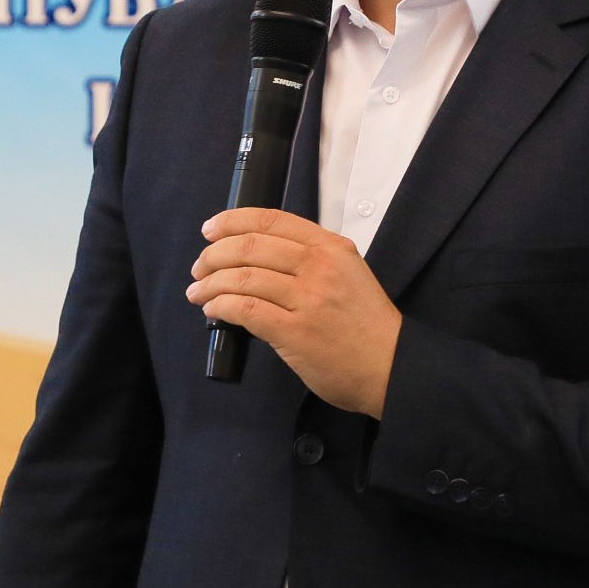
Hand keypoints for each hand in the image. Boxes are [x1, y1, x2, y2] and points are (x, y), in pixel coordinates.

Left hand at [188, 208, 401, 416]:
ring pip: (243, 277)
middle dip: (214, 255)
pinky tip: (214, 310)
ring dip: (211, 283)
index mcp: (332, 247)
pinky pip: (246, 310)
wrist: (391, 367)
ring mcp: (308, 299)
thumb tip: (258, 261)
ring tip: (198, 292)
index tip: (211, 230)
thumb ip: (311, 261)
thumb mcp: (349, 274)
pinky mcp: (295, 332)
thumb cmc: (367, 325)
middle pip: (251, 246)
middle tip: (200, 268)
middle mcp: (319, 266)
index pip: (272, 220)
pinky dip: (222, 306)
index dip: (233, 221)